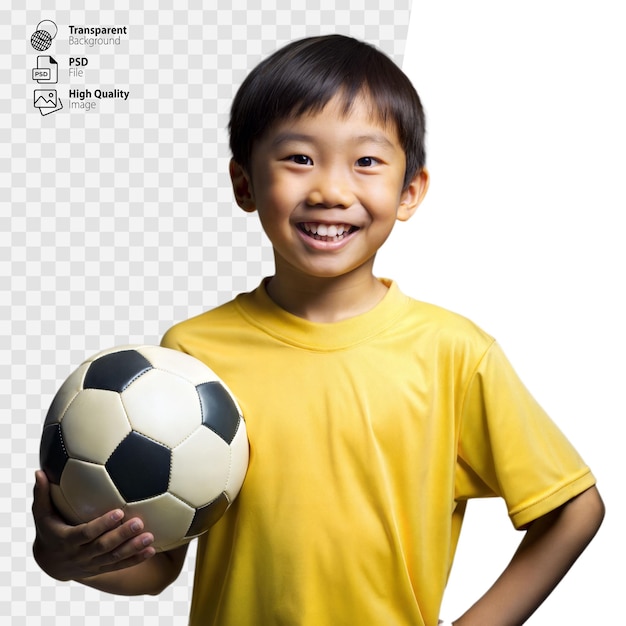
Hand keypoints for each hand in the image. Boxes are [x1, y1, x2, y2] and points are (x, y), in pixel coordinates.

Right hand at [32, 470, 155, 581]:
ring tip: (150, 537)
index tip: (118, 512)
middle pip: (103, 546)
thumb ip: (42, 494)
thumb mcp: (41, 514)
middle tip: (139, 523)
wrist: (50, 563)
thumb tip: (39, 471)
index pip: (85, 533)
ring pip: (114, 558)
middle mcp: (79, 555)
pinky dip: (135, 559)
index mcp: (66, 540)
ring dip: (132, 548)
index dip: (101, 525)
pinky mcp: (101, 568)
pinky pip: (119, 566)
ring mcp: (91, 564)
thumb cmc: (48, 529)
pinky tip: (151, 550)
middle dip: (121, 535)